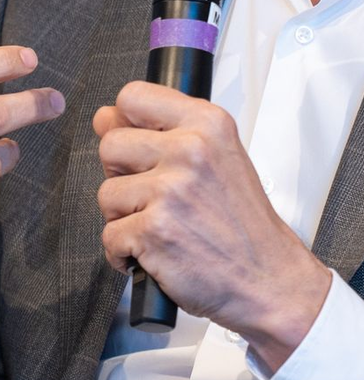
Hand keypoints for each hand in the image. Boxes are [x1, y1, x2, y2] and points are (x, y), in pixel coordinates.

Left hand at [94, 82, 331, 374]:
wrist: (274, 282)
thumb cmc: (244, 226)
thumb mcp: (216, 158)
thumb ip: (161, 131)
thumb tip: (104, 117)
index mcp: (207, 124)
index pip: (132, 97)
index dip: (123, 123)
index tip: (136, 145)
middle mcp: (189, 150)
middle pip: (111, 145)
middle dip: (122, 176)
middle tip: (155, 198)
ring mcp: (171, 190)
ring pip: (107, 193)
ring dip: (125, 218)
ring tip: (162, 228)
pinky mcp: (155, 229)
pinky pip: (110, 235)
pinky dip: (124, 252)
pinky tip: (155, 253)